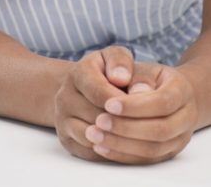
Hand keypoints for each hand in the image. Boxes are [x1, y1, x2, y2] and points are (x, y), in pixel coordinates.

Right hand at [52, 46, 135, 161]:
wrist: (83, 90)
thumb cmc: (107, 73)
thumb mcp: (115, 58)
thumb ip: (121, 63)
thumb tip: (122, 78)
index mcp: (77, 73)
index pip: (100, 92)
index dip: (124, 103)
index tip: (145, 109)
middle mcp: (64, 97)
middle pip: (96, 117)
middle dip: (124, 123)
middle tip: (148, 126)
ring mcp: (62, 120)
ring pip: (92, 137)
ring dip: (117, 139)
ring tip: (139, 137)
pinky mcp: (66, 140)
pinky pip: (89, 152)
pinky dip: (109, 151)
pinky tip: (126, 145)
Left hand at [84, 62, 198, 163]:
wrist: (169, 93)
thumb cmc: (151, 78)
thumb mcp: (144, 69)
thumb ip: (138, 77)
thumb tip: (130, 90)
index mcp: (182, 90)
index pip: (162, 102)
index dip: (135, 106)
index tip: (108, 104)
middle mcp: (186, 117)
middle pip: (160, 130)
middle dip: (126, 128)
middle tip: (98, 121)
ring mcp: (179, 138)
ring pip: (154, 149)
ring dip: (122, 145)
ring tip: (94, 135)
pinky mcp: (168, 153)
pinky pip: (147, 160)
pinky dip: (123, 155)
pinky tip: (101, 147)